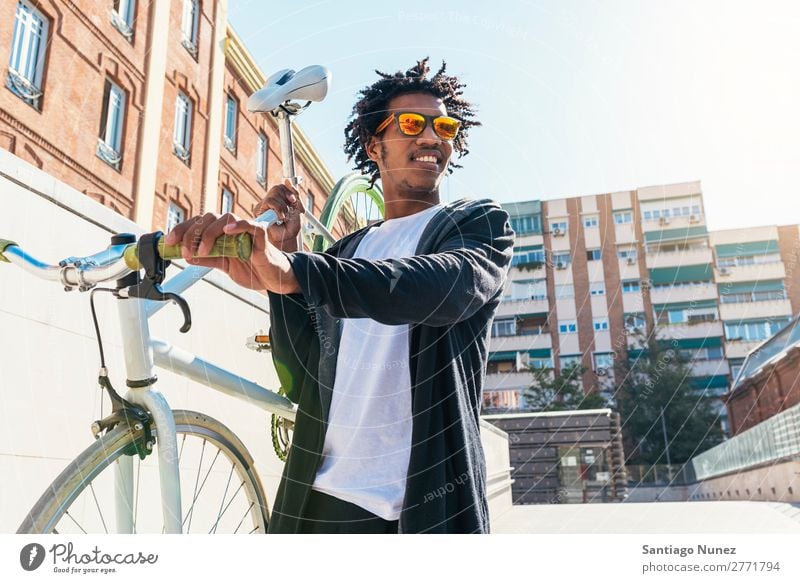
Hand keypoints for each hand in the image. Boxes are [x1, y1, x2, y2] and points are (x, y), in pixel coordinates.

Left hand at [163, 212, 299, 293]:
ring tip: (202, 251)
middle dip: (191, 233)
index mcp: (222, 234)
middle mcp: (232, 229)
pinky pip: (251, 225)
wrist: (274, 281)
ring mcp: (246, 232)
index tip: (169, 242)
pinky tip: (228, 231)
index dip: (182, 230)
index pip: (199, 224)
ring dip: (209, 234)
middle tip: (185, 251)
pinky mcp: (261, 238)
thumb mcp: (224, 266)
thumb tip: (186, 256)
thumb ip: (207, 259)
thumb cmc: (253, 270)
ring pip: (225, 219)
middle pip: (208, 218)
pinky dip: (239, 225)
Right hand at [253, 178, 304, 250]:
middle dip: (286, 199)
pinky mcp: (259, 210)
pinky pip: (269, 201)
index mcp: (280, 198)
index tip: (294, 201)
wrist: (287, 238)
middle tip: (289, 210)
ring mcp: (264, 204)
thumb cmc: (292, 225)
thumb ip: (294, 194)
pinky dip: (278, 208)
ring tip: (284, 216)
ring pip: (274, 194)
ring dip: (283, 206)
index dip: (290, 192)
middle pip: (278, 188)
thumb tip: (286, 180)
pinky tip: (280, 217)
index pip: (283, 186)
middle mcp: (271, 200)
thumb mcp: (298, 208)